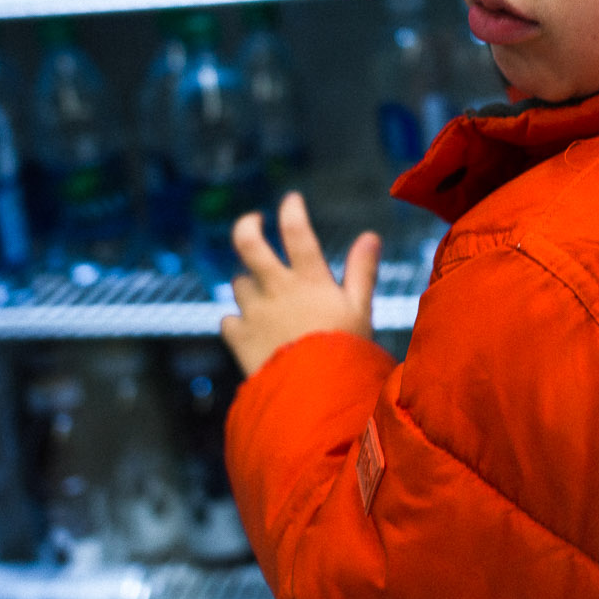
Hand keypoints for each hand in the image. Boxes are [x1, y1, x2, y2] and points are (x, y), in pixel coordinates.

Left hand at [221, 191, 380, 377]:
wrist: (315, 398)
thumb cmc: (346, 353)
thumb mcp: (361, 310)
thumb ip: (362, 272)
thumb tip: (370, 236)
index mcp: (310, 280)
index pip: (296, 232)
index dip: (291, 211)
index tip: (291, 200)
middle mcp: (277, 290)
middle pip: (249, 244)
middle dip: (247, 226)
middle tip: (253, 221)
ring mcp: (254, 313)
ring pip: (239, 283)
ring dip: (249, 283)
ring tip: (264, 293)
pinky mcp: (239, 339)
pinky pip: (228, 320)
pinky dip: (236, 320)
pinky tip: (248, 327)